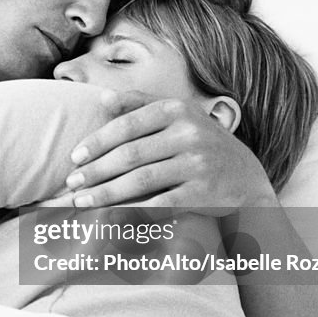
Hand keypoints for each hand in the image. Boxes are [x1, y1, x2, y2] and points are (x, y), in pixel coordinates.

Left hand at [58, 91, 277, 213]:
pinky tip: (109, 217)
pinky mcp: (203, 194)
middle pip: (130, 155)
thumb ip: (141, 104)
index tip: (74, 158)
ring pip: (141, 181)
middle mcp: (189, 134)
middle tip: (71, 183)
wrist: (247, 179)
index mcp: (177, 110)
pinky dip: (132, 212)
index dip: (97, 142)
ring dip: (105, 193)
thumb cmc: (200, 144)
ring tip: (80, 202)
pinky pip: (160, 205)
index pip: (127, 125)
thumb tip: (101, 99)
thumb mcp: (178, 115)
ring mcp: (198, 164)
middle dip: (95, 171)